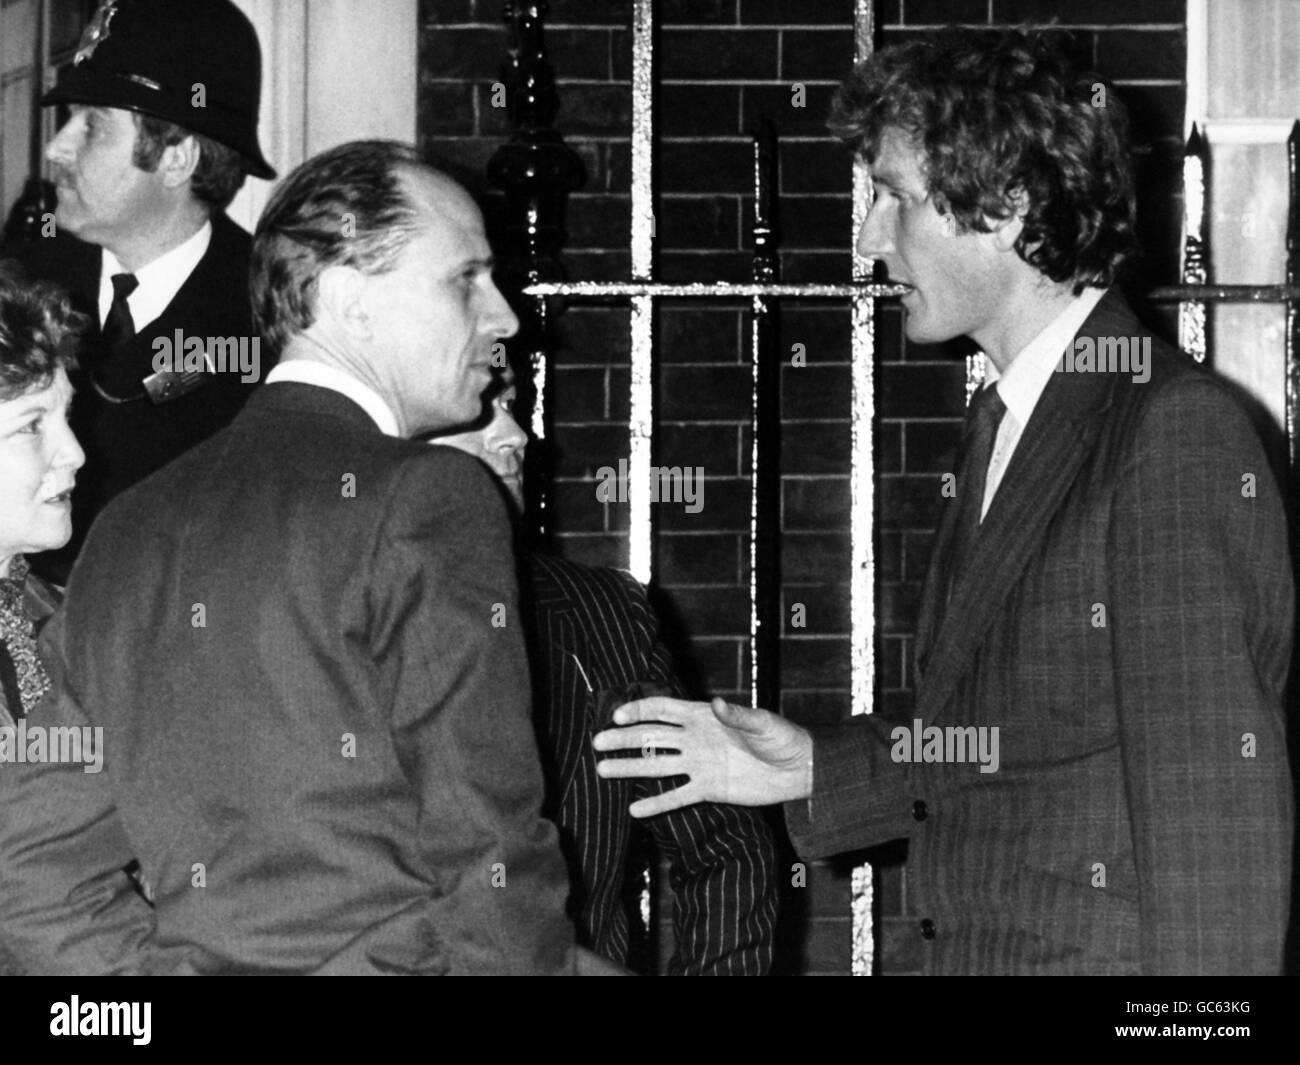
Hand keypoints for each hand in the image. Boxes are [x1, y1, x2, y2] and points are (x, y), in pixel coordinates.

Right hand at [592, 696, 812, 816]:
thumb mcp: (762, 723)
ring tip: (602, 769)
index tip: (616, 716)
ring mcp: (699, 764)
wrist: (797, 770)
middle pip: (652, 736)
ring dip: (630, 766)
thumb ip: (738, 715)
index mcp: (704, 716)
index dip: (639, 710)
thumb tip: (717, 703)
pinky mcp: (707, 789)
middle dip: (624, 738)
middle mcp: (695, 739)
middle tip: (597, 743)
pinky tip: (634, 809)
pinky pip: (677, 795)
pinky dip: (657, 802)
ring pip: (657, 764)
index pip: (663, 709)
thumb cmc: (782, 737)